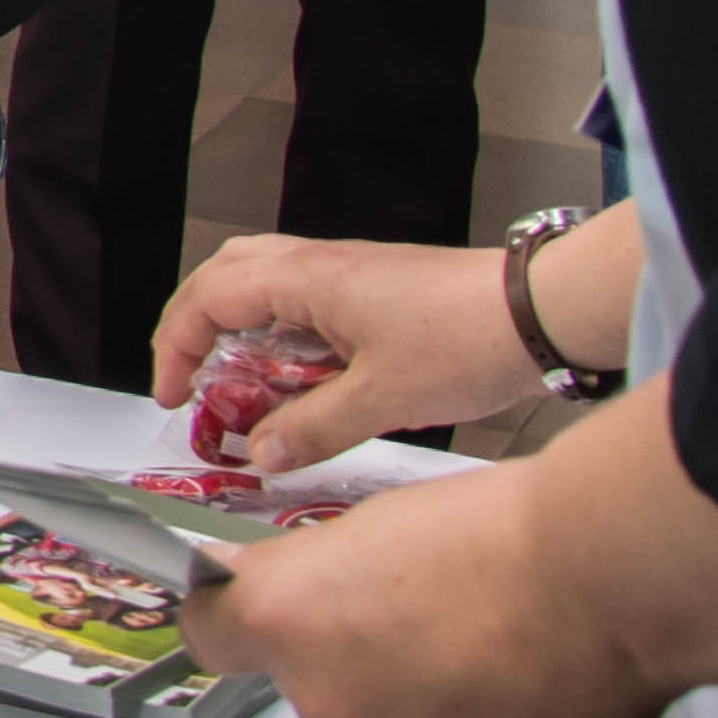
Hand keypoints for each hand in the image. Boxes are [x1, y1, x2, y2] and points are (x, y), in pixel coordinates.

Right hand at [150, 231, 544, 468]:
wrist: (542, 312)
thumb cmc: (468, 341)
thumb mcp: (382, 401)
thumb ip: (312, 429)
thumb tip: (262, 454)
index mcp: (308, 279)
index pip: (209, 298)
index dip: (178, 347)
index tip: (174, 396)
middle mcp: (322, 263)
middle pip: (228, 272)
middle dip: (198, 324)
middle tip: (192, 377)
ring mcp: (352, 271)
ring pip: (268, 281)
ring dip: (243, 327)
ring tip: (244, 383)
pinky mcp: (378, 287)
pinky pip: (308, 299)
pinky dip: (287, 333)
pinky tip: (305, 379)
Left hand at [180, 453, 675, 717]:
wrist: (611, 576)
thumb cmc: (500, 527)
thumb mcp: (373, 522)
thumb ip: (308, 572)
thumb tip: (275, 588)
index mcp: (291, 622)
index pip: (211, 636)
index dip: (232, 618)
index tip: (250, 607)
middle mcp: (333, 703)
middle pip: (319, 685)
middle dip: (357, 654)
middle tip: (426, 605)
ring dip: (428, 696)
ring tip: (497, 640)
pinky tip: (533, 678)